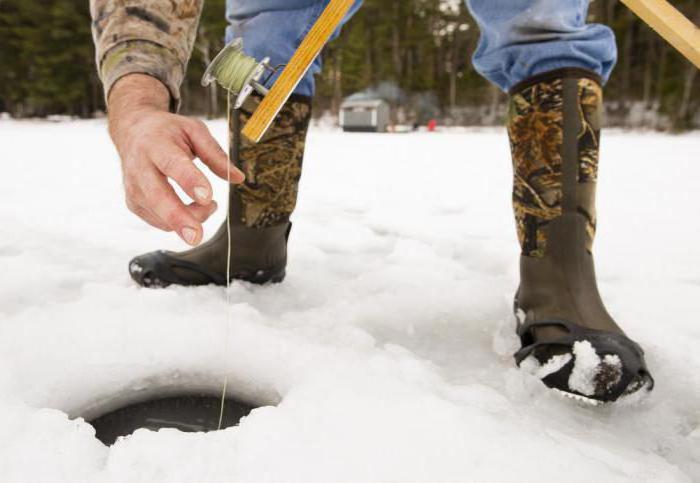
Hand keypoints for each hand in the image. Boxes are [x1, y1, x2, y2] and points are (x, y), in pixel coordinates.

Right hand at [107, 74, 244, 245]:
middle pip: (157, 197)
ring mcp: (134, 188)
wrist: (133, 132)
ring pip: (160, 215)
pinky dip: (180, 222)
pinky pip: (159, 222)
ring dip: (190, 219)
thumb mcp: (194, 131)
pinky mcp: (134, 204)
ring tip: (209, 205)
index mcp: (157, 144)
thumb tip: (238, 178)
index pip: (173, 164)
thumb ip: (216, 154)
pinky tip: (193, 210)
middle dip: (178, 218)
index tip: (207, 197)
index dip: (190, 181)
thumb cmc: (168, 132)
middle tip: (196, 236)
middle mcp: (140, 168)